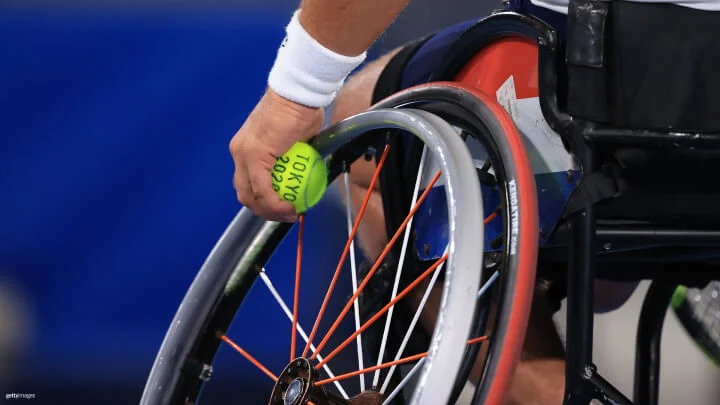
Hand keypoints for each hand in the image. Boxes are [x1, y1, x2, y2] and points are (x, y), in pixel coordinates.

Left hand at [230, 89, 324, 221]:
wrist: (298, 94)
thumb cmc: (301, 109)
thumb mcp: (297, 140)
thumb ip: (294, 157)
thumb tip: (305, 173)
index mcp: (245, 148)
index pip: (247, 181)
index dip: (262, 200)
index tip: (283, 206)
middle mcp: (239, 152)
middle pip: (244, 192)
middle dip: (263, 211)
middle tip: (285, 215)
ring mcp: (244, 154)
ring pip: (250, 195)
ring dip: (269, 211)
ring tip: (290, 215)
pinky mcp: (254, 156)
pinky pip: (264, 189)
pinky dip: (276, 203)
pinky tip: (290, 208)